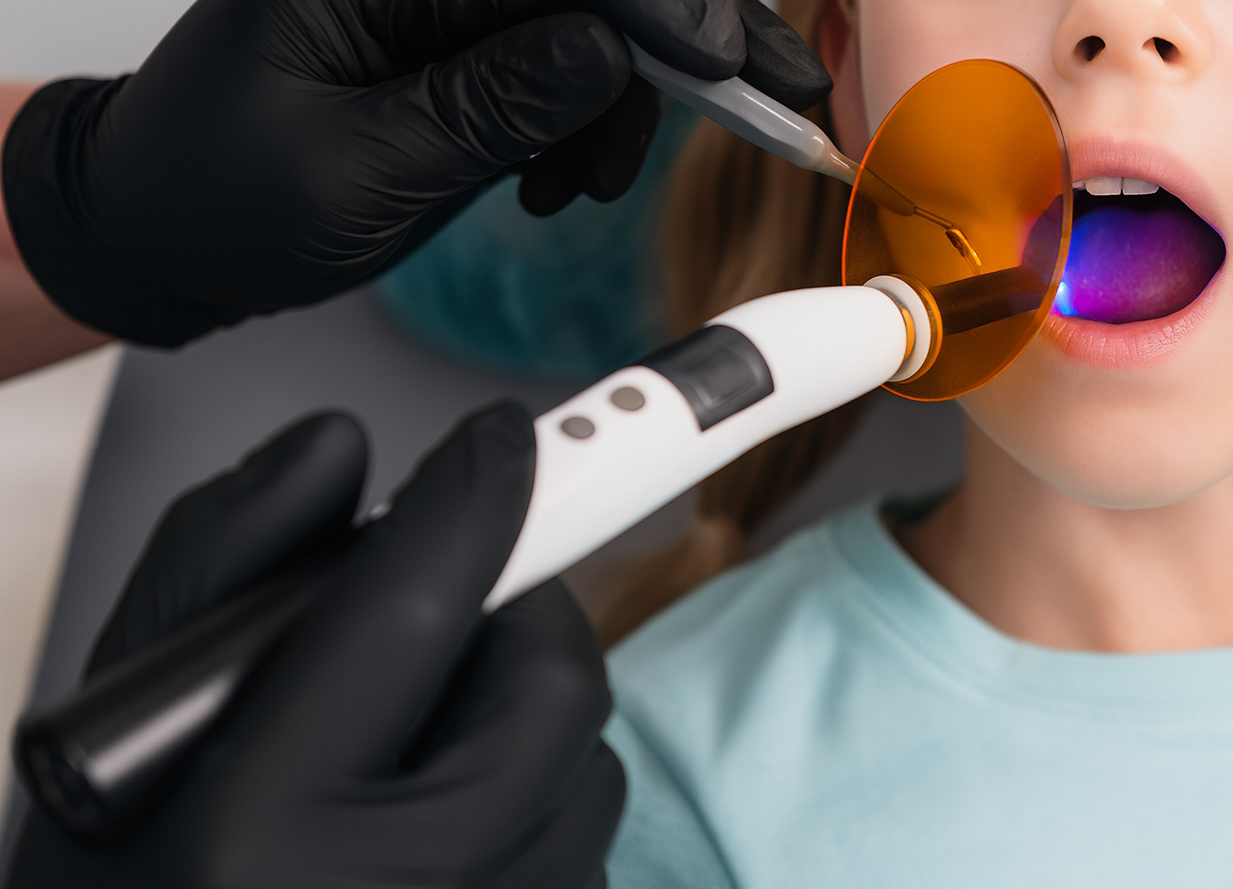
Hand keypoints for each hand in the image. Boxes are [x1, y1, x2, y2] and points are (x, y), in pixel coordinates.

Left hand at [0, 0, 830, 346]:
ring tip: (573, 188)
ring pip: (600, 27)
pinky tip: (552, 179)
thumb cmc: (219, 195)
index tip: (731, 68)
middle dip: (686, 40)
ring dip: (628, 105)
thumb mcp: (355, 166)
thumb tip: (605, 56)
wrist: (173, 232)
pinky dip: (593, 125)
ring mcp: (449, 12)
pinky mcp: (468, 57)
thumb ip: (486, 106)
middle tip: (769, 96)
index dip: (662, 14)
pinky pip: (570, 66)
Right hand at [0, 403, 624, 888]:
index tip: (504, 439)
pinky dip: (537, 818)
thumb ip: (222, 571)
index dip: (472, 501)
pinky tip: (440, 849)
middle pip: (553, 688)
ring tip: (419, 756)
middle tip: (457, 613)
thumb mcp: (115, 747)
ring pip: (591, 771)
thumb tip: (338, 453)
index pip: (407, 614)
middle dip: (519, 617)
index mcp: (253, 846)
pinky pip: (593, 863)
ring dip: (529, 724)